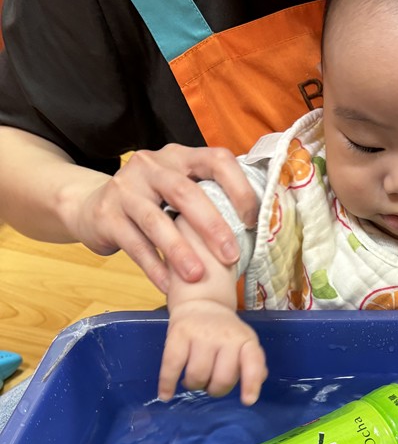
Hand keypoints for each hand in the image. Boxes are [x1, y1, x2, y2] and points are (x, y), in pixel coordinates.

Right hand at [72, 144, 258, 292]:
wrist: (92, 208)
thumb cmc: (152, 204)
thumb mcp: (178, 192)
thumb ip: (209, 199)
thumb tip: (258, 228)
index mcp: (179, 157)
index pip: (216, 159)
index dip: (239, 188)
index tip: (252, 220)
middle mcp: (151, 166)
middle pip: (185, 192)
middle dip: (211, 226)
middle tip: (231, 256)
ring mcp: (124, 189)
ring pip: (155, 220)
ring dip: (180, 251)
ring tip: (198, 277)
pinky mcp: (106, 215)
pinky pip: (134, 244)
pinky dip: (155, 267)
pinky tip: (169, 286)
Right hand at [159, 301, 266, 403]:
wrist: (201, 304)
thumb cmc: (225, 333)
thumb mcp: (244, 343)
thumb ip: (253, 364)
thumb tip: (256, 383)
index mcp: (245, 340)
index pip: (253, 362)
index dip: (251, 383)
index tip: (247, 401)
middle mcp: (226, 336)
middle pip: (222, 378)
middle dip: (215, 389)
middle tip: (210, 385)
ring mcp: (201, 334)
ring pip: (198, 375)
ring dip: (195, 385)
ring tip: (194, 380)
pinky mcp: (178, 334)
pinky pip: (172, 366)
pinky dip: (167, 384)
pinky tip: (166, 394)